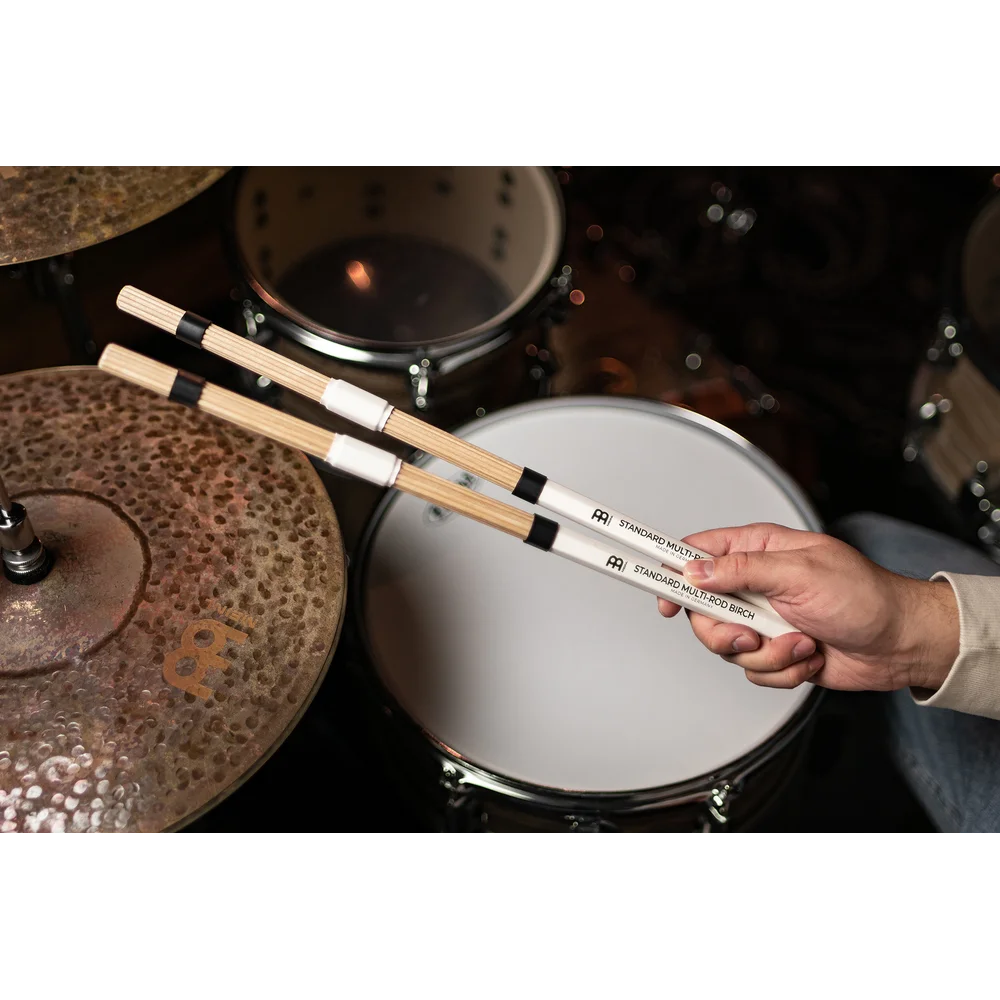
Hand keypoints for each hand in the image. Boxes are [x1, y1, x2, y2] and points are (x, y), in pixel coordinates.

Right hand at [656, 522, 958, 692]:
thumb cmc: (864, 596)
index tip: (658, 588)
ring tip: (799, 642)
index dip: (671, 570)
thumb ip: (741, 570)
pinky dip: (782, 670)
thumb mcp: (799, 572)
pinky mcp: (774, 651)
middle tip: (752, 632)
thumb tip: (695, 569)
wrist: (898, 644)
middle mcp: (754, 585)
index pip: (697, 553)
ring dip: (766, 654)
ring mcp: (763, 620)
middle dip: (727, 632)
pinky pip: (752, 670)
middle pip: (702, 611)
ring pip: (727, 646)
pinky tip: (808, 654)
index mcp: (757, 552)